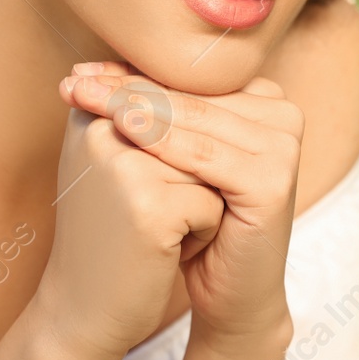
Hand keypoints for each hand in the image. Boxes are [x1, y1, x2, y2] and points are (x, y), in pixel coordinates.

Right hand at [31, 81, 225, 359]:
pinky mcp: (149, 205)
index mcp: (93, 110)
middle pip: (196, 132)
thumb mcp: (118, 164)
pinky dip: (200, 233)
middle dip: (192, 177)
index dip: (183, 151)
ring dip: (199, 202)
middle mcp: (102, 127)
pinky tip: (160, 252)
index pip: (175, 103)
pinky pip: (212, 204)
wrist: (83, 313)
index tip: (146, 190)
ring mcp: (124, 165)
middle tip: (149, 213)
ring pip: (209, 166)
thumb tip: (225, 71)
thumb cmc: (111, 234)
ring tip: (156, 228)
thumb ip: (154, 115)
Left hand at [63, 61, 302, 346]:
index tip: (78, 71)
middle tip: (74, 81)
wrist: (230, 295)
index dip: (132, 74)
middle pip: (190, 96)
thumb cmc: (195, 225)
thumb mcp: (171, 160)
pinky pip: (206, 155)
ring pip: (196, 119)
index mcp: (266, 102)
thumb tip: (88, 64)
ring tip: (88, 99)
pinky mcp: (275, 180)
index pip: (189, 80)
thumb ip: (151, 111)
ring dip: (137, 106)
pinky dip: (163, 141)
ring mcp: (284, 146)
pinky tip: (124, 131)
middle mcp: (283, 116)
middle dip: (127, 88)